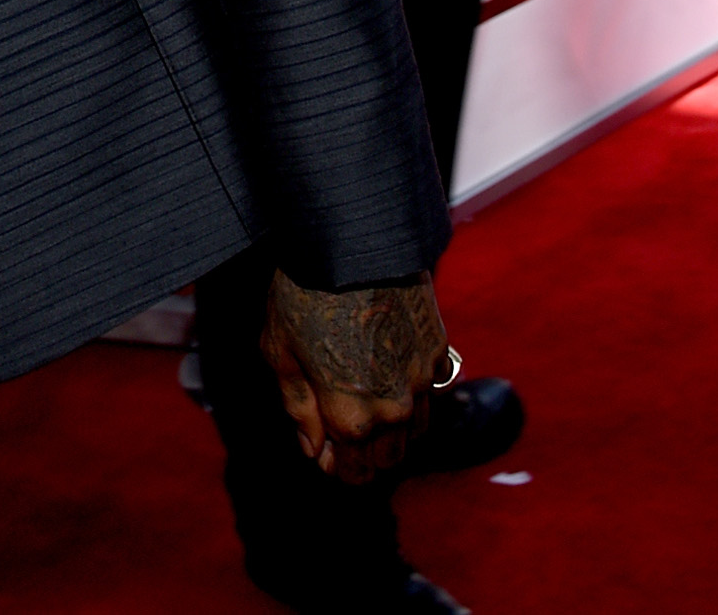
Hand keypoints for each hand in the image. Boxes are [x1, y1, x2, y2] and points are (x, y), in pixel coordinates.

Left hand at [260, 269, 448, 483]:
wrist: (351, 243)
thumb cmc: (304, 293)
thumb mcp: (279, 352)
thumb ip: (297, 408)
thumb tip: (312, 448)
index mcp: (351, 418)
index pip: (354, 474)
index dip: (336, 468)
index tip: (323, 452)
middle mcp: (394, 409)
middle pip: (389, 460)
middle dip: (366, 456)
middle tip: (342, 434)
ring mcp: (422, 381)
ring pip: (415, 433)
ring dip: (393, 431)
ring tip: (366, 407)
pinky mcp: (438, 351)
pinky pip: (431, 391)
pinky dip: (413, 394)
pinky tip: (389, 373)